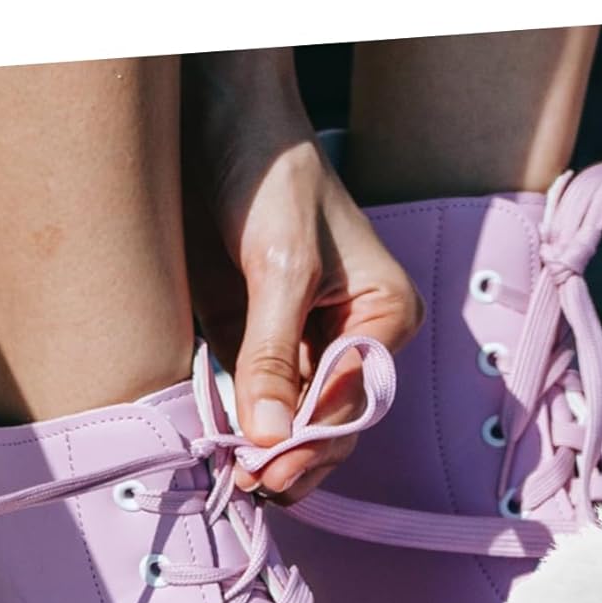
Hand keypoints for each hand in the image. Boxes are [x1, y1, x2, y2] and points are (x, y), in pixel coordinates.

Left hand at [183, 52, 421, 500]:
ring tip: (233, 482)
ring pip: (294, 424)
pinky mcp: (260, 344)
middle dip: (293, 458)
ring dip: (266, 455)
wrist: (217, 116)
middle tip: (247, 485)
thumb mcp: (278, 266)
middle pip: (331, 425)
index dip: (315, 444)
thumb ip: (273, 357)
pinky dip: (239, 430)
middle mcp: (353, 341)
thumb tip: (272, 442)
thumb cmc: (268, 172)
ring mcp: (305, 346)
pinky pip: (256, 402)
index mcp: (384, 318)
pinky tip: (220, 453)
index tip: (272, 473)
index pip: (354, 402)